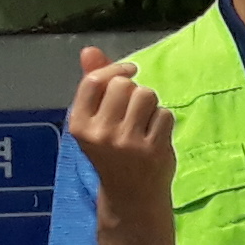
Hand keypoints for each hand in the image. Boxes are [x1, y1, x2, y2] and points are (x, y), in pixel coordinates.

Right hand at [65, 46, 172, 212]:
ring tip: (144, 123)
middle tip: (133, 112)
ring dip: (151, 105)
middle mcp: (100, 132)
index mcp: (79, 124)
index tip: (129, 71)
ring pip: (147, 95)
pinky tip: (155, 137)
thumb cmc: (113, 152)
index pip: (94, 81)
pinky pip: (165, 114)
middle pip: (124, 85)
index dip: (115, 69)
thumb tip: (88, 50)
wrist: (131, 194)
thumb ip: (94, 85)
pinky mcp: (152, 149)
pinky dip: (164, 121)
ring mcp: (126, 142)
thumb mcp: (96, 120)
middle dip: (134, 91)